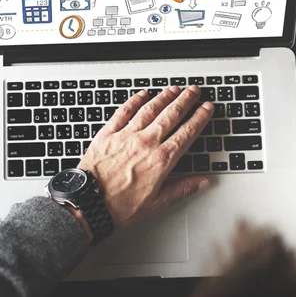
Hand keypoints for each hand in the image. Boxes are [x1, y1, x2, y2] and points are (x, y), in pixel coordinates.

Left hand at [78, 86, 212, 235]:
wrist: (86, 206)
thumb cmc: (119, 207)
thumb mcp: (157, 203)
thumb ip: (183, 188)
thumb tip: (203, 182)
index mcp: (161, 160)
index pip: (187, 132)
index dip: (200, 117)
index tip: (207, 108)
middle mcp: (146, 143)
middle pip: (171, 114)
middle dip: (186, 100)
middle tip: (194, 90)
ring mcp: (126, 136)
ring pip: (150, 109)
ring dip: (164, 96)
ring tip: (174, 89)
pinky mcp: (108, 134)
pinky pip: (124, 112)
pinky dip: (134, 100)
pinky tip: (142, 94)